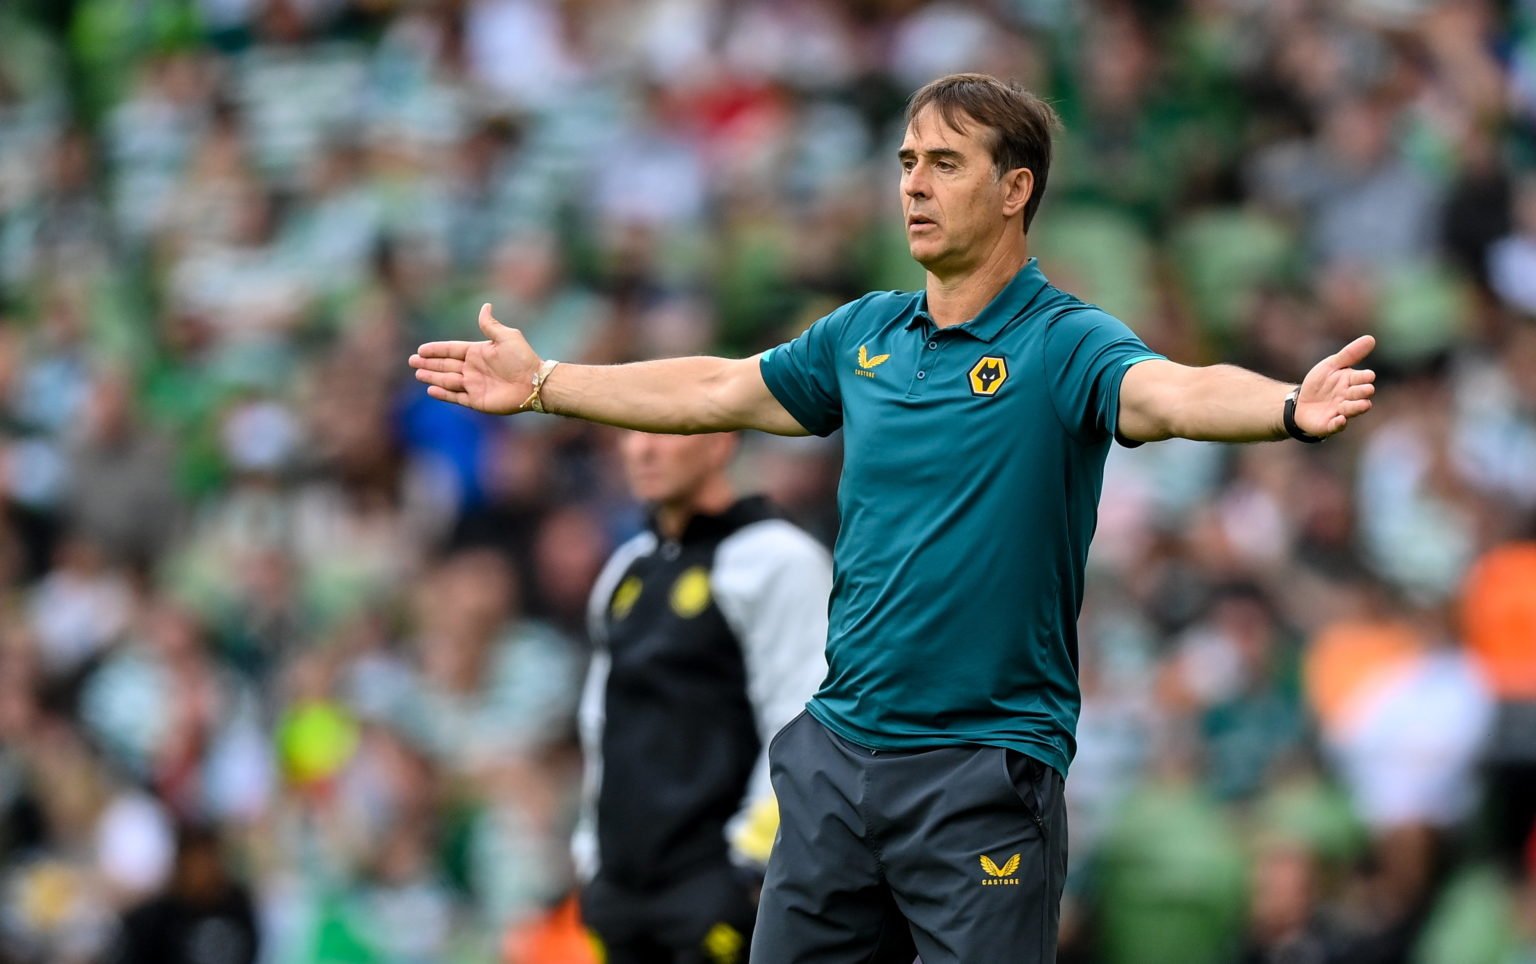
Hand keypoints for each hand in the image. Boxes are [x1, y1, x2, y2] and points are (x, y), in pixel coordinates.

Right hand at [409, 304, 540, 413]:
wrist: (534, 382)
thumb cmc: (523, 358)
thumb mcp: (506, 336)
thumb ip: (490, 325)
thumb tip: (485, 305)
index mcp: (477, 352)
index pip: (451, 350)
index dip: (436, 350)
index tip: (421, 349)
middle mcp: (473, 369)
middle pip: (445, 365)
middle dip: (428, 363)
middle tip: (412, 361)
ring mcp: (473, 385)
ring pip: (447, 380)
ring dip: (432, 376)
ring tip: (418, 373)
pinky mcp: (476, 400)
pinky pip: (456, 397)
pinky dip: (443, 393)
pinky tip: (431, 389)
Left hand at [1295, 335, 1376, 436]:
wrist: (1300, 403)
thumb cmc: (1320, 383)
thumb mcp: (1331, 365)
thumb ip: (1350, 354)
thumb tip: (1371, 338)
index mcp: (1351, 381)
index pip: (1363, 378)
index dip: (1365, 377)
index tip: (1368, 376)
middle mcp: (1349, 397)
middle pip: (1361, 394)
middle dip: (1363, 392)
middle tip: (1366, 390)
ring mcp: (1341, 411)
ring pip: (1353, 410)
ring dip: (1357, 407)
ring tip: (1362, 404)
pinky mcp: (1330, 424)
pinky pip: (1336, 426)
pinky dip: (1339, 423)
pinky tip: (1340, 420)